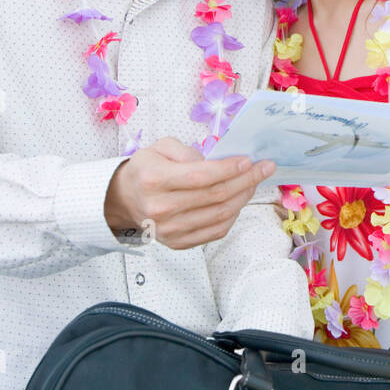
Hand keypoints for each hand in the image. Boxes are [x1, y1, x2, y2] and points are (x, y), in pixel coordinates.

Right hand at [103, 137, 275, 249]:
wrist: (126, 199)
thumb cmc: (147, 169)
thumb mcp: (160, 147)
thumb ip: (187, 150)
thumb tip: (217, 160)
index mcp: (153, 180)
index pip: (200, 176)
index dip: (229, 169)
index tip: (248, 160)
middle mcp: (160, 208)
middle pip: (215, 196)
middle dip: (246, 180)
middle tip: (264, 168)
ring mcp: (169, 230)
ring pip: (220, 215)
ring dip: (244, 197)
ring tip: (254, 182)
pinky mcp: (177, 243)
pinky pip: (216, 231)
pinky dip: (234, 215)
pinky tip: (239, 200)